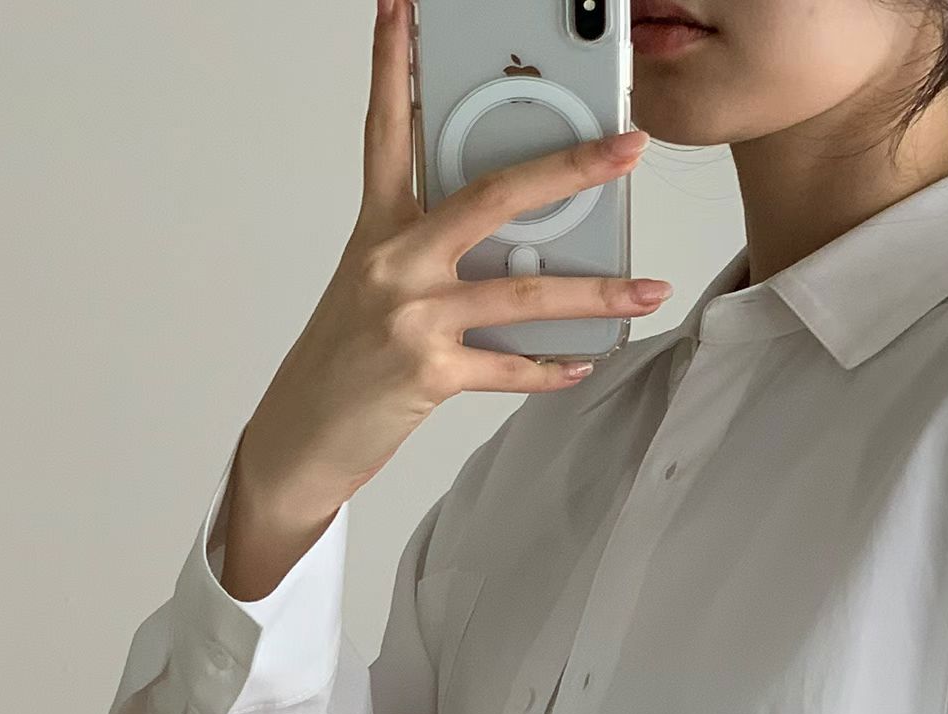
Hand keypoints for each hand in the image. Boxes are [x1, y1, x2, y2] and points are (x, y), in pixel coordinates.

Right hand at [233, 0, 675, 532]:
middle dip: (568, 169)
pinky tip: (584, 363)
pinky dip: (551, 369)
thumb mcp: (375, 288)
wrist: (298, 438)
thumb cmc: (342, 362)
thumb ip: (434, 254)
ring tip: (648, 289)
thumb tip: (515, 245)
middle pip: (491, 195)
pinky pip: (509, 366)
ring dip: (597, 293)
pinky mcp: (427, 373)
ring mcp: (411, 316)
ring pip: (522, 290)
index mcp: (378, 228)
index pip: (386, 128)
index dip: (392, 63)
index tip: (403, 6)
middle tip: (626, 149)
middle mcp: (394, 261)